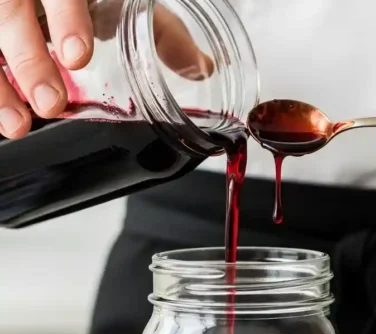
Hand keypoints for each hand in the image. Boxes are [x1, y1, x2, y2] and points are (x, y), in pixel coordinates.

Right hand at [0, 0, 211, 139]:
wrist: (64, 0)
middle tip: (52, 103)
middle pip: (11, 10)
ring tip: (18, 125)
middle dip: (29, 58)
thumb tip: (202, 68)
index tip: (78, 56)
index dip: (67, 17)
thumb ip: (163, 35)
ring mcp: (4, 5)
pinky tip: (3, 119)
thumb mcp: (131, 5)